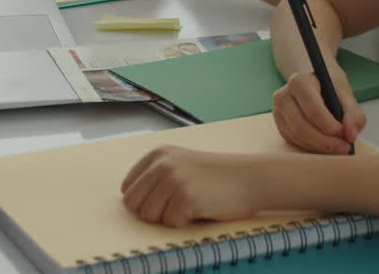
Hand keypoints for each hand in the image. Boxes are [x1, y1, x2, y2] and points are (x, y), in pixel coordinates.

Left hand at [121, 146, 260, 226]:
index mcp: (158, 154)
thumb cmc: (216, 177)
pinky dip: (184, 222)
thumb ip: (155, 176)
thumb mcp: (181, 164)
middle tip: (177, 207)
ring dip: (168, 218)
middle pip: (133, 205)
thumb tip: (129, 202)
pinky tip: (201, 209)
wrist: (249, 178)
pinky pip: (170, 223)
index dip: (144, 201)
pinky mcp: (185, 196)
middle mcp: (162, 164)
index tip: (165, 201)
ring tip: (190, 206)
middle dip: (152, 212)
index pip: (128, 189)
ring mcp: (173, 179)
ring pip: (149, 216)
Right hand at [272, 67, 365, 154]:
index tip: (345, 135)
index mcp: (299, 82)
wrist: (314, 81)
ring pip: (297, 137)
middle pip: (301, 126)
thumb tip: (351, 135)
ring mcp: (279, 112)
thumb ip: (352, 113)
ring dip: (320, 146)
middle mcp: (283, 96)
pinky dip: (313, 147)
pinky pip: (295, 142)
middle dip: (325, 141)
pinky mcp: (280, 125)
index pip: (311, 108)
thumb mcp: (344, 92)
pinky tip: (326, 144)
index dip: (328, 125)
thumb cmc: (329, 85)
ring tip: (339, 146)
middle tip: (345, 148)